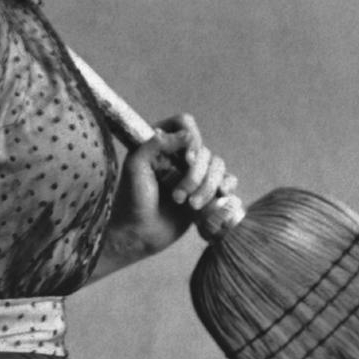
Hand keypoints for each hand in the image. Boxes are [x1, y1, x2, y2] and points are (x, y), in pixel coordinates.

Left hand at [93, 113, 238, 275]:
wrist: (138, 235)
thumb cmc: (131, 201)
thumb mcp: (135, 167)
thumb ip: (156, 144)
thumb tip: (188, 134)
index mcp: (160, 144)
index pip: (185, 124)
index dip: (191, 138)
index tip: (187, 158)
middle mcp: (179, 156)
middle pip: (205, 150)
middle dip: (196, 175)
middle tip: (178, 196)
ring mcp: (193, 174)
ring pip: (218, 166)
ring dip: (207, 187)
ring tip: (190, 206)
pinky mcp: (204, 192)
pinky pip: (227, 182)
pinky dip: (225, 189)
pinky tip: (215, 199)